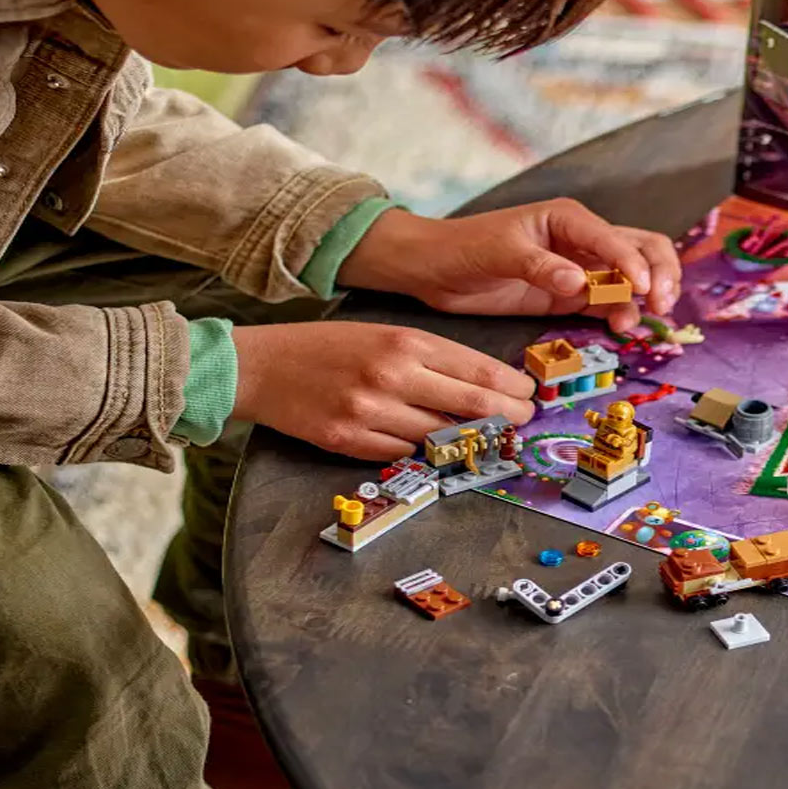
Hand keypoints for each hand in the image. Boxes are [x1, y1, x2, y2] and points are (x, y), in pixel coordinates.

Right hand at [230, 321, 535, 459]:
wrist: (260, 366)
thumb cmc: (328, 346)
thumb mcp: (384, 335)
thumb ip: (430, 358)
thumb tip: (483, 384)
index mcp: (404, 342)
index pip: (477, 369)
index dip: (511, 386)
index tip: (527, 394)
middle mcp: (391, 376)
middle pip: (470, 405)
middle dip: (505, 416)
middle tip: (521, 420)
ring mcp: (369, 412)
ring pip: (438, 435)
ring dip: (463, 438)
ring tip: (479, 435)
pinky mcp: (347, 441)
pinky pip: (402, 453)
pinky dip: (417, 450)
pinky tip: (425, 442)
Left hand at [337, 200, 681, 332]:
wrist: (433, 269)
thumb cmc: (463, 247)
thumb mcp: (499, 252)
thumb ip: (541, 266)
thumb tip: (580, 284)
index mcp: (569, 219)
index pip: (617, 239)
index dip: (635, 264)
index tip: (643, 291)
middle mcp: (584, 241)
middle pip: (643, 249)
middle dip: (661, 274)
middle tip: (660, 305)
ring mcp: (581, 269)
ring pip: (633, 278)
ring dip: (644, 299)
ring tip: (630, 325)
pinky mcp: (572, 296)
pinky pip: (611, 303)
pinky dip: (624, 314)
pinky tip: (621, 329)